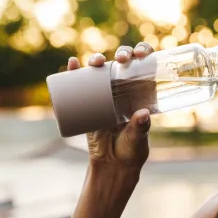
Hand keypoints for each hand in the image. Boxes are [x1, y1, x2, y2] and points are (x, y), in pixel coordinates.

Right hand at [67, 42, 154, 169]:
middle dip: (122, 54)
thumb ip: (140, 128)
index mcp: (142, 93)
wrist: (112, 164)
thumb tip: (143, 114)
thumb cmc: (131, 150)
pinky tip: (72, 63)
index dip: (143, 52)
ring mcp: (105, 94)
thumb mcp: (138, 139)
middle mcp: (124, 89)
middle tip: (121, 60)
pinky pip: (80, 84)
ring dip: (97, 59)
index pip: (145, 66)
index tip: (139, 54)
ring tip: (95, 62)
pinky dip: (75, 72)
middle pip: (123, 63)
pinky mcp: (88, 103)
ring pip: (102, 70)